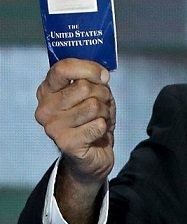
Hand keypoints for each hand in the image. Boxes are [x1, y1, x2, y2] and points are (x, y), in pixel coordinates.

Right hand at [35, 58, 115, 223]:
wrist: (93, 155)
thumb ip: (92, 79)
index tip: (103, 76)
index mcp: (48, 91)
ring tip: (98, 120)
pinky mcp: (66, 143)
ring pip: (93, 105)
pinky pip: (97, 125)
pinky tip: (97, 133)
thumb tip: (102, 74)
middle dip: (102, 95)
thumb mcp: (93, 93)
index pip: (63, 68)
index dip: (89, 69)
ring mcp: (53, 127)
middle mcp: (45, 108)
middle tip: (101, 106)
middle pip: (83, 87)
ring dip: (104, 112)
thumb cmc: (92, 119)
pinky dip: (104, 127)